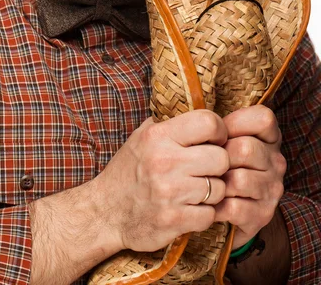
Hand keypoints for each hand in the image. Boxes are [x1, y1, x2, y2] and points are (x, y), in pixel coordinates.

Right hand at [94, 110, 228, 252]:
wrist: (104, 212)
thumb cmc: (128, 170)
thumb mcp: (142, 136)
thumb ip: (170, 122)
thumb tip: (200, 105)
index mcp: (157, 135)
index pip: (208, 122)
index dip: (219, 131)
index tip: (215, 140)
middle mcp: (164, 161)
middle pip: (221, 158)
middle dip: (218, 165)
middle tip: (206, 169)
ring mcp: (169, 192)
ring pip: (220, 188)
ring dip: (212, 192)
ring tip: (195, 190)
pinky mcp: (173, 220)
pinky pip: (210, 215)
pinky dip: (203, 214)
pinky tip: (189, 208)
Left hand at [214, 105, 286, 248]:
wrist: (229, 208)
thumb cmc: (220, 164)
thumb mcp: (223, 139)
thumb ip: (218, 127)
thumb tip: (202, 127)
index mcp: (270, 138)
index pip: (263, 119)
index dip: (236, 123)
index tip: (219, 136)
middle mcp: (276, 162)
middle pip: (246, 149)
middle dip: (219, 156)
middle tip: (206, 164)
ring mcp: (272, 189)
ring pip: (240, 180)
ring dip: (217, 184)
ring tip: (208, 184)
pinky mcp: (262, 215)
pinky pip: (234, 207)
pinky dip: (217, 206)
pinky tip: (211, 204)